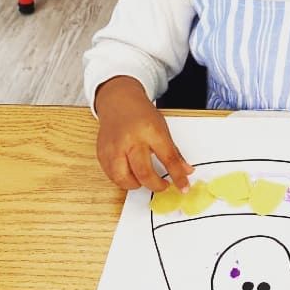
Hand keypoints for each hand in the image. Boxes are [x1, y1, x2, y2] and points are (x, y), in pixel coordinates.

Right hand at [94, 76, 193, 190]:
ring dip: (137, 184)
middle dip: (156, 185)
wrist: (118, 101)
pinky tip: (130, 174)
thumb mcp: (162, 129)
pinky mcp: (102, 153)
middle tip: (163, 185)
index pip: (168, 158)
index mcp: (151, 131)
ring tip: (144, 179)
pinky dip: (123, 180)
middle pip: (143, 172)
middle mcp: (131, 140)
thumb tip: (186, 171)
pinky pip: (112, 176)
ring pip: (124, 179)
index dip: (178, 176)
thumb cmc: (141, 115)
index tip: (184, 187)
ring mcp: (114, 147)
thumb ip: (174, 152)